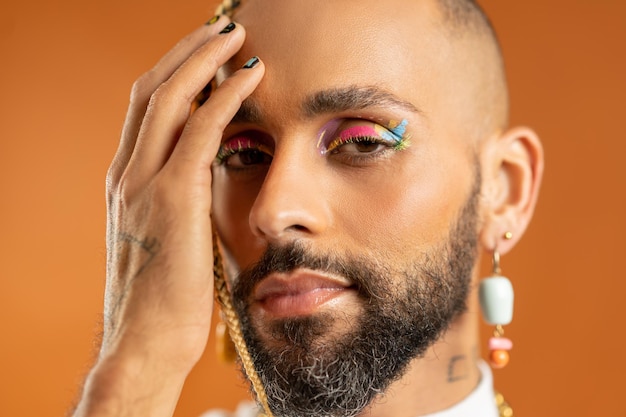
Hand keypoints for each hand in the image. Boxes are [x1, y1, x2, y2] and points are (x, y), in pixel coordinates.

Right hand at [73, 17, 263, 416]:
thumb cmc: (164, 298)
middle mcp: (127, 173)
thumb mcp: (165, 240)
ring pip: (170, 97)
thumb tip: (206, 185)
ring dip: (204, 59)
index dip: (174, 74)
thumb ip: (177, 205)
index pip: (145, 110)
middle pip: (153, 89)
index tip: (204, 56)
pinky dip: (225, 96)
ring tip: (236, 35)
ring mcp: (144, 182)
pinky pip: (202, 129)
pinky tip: (251, 76)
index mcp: (125, 182)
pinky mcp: (173, 197)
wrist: (146, 340)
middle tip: (221, 29)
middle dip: (186, 52)